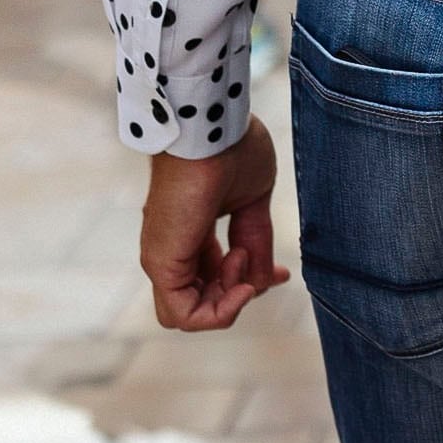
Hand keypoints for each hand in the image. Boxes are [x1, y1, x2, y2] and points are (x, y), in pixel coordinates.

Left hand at [139, 117, 289, 330]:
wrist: (212, 128)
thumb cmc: (230, 149)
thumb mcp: (252, 202)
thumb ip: (255, 240)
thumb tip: (264, 279)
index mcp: (192, 232)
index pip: (212, 277)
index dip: (248, 282)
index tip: (280, 273)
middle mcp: (173, 249)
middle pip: (201, 300)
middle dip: (241, 293)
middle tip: (269, 271)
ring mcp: (163, 258)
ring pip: (190, 314)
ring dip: (230, 301)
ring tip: (247, 260)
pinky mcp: (162, 263)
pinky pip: (184, 315)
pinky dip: (218, 311)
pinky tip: (243, 283)